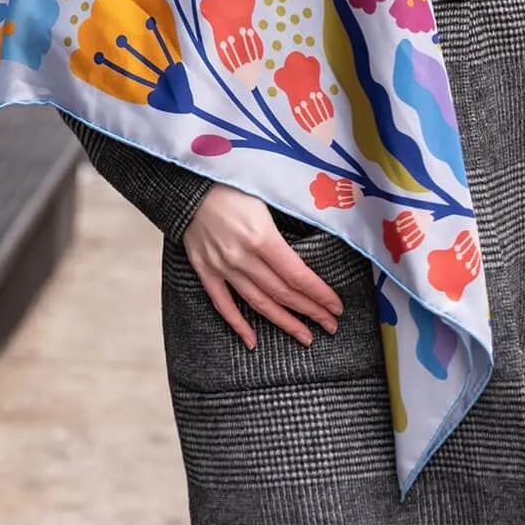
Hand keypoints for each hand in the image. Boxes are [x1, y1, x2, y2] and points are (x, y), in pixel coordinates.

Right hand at [182, 184, 343, 349]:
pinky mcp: (205, 270)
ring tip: (305, 336)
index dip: (319, 294)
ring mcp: (222, 266)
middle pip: (282, 292)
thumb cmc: (232, 184)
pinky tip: (253, 341)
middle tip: (330, 325)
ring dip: (284, 322)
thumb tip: (311, 249)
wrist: (188, 184)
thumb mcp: (266, 197)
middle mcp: (242, 257)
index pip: (297, 275)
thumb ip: (286, 225)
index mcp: (261, 236)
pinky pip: (223, 304)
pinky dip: (238, 324)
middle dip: (310, 311)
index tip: (335, 306)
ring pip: (258, 303)